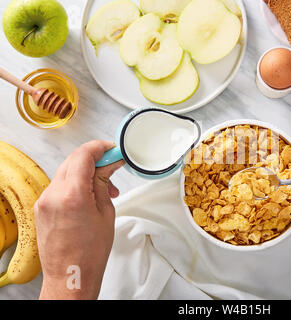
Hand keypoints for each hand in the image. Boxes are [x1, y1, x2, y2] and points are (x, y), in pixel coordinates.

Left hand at [35, 141, 123, 299]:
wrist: (71, 275)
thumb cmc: (90, 252)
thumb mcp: (105, 212)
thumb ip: (103, 183)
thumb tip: (108, 165)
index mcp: (72, 195)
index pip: (83, 155)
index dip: (100, 148)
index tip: (112, 149)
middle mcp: (53, 194)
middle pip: (73, 160)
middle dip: (95, 158)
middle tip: (113, 165)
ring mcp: (44, 200)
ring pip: (66, 171)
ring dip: (86, 172)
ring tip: (104, 187)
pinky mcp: (41, 207)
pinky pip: (59, 185)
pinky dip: (75, 183)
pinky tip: (89, 193)